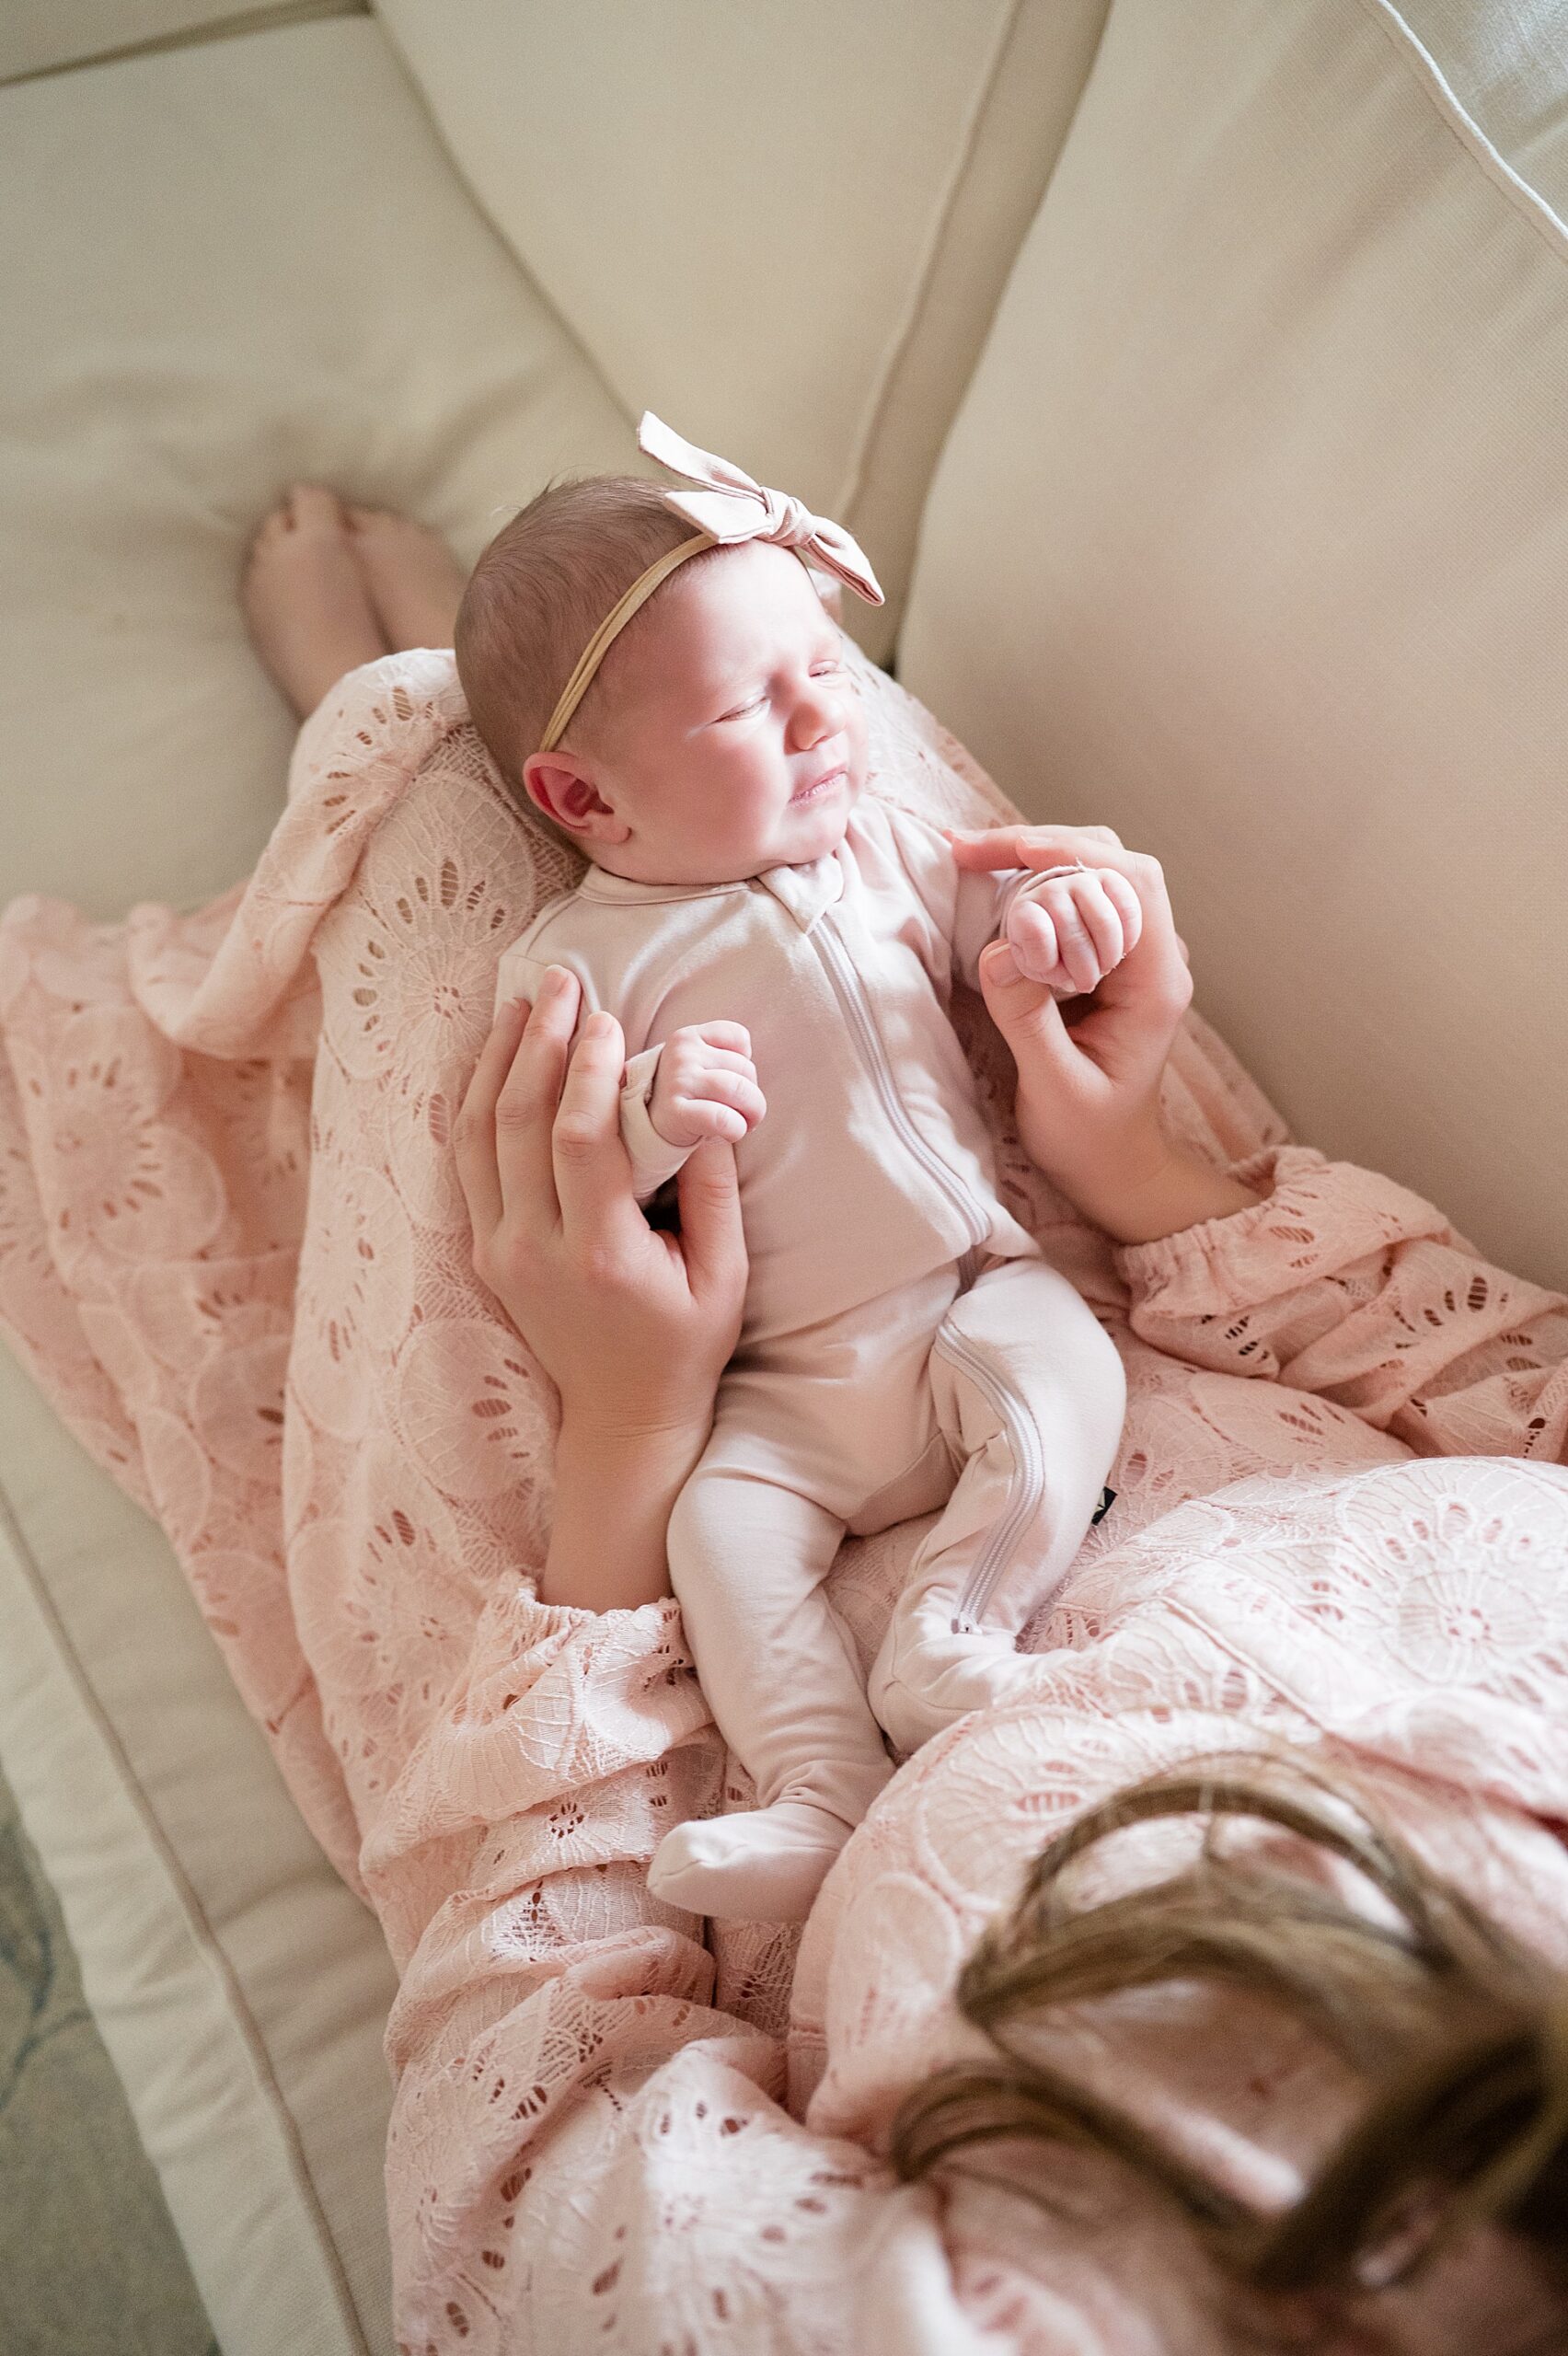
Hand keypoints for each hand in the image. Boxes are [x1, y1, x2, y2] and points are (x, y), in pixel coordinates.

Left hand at [455, 966, 747, 1444]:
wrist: (622, 1416)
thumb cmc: (685, 1344)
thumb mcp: (724, 1273)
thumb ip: (712, 1186)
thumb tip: (698, 1098)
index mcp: (599, 1255)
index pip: (578, 1138)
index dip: (586, 1068)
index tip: (605, 1014)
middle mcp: (534, 1251)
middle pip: (517, 1123)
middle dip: (537, 1041)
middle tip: (558, 981)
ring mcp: (499, 1252)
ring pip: (477, 1136)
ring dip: (497, 1062)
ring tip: (519, 1003)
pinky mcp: (485, 1252)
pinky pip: (468, 1162)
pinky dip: (478, 1102)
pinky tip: (496, 1059)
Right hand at [648, 1021, 765, 1149]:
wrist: (652, 1124)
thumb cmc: (688, 1094)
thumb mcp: (701, 1062)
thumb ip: (727, 1056)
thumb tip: (752, 1075)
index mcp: (688, 1037)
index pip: (740, 1038)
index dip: (746, 1065)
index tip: (735, 1083)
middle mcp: (681, 1054)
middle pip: (745, 1068)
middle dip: (754, 1096)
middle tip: (747, 1113)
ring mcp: (678, 1081)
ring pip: (738, 1090)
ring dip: (753, 1112)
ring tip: (745, 1123)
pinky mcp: (676, 1112)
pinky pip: (722, 1118)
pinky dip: (737, 1128)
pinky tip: (732, 1133)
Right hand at [948, 825, 1255, 1242]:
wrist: (1112, 1167)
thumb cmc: (1089, 1139)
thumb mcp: (1054, 1089)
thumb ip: (1027, 1019)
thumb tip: (1000, 948)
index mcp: (1155, 984)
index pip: (1130, 884)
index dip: (1069, 854)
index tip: (1003, 854)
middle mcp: (1151, 959)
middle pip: (1111, 864)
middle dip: (1042, 846)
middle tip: (968, 853)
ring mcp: (1128, 958)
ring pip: (1093, 875)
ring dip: (1034, 861)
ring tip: (971, 862)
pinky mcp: (1101, 963)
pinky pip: (1075, 902)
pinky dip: (1032, 885)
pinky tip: (990, 887)